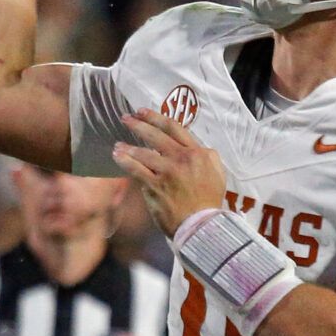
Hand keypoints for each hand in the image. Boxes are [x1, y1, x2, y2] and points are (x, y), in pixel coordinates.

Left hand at [113, 110, 227, 236]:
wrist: (202, 224)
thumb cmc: (210, 201)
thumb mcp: (218, 173)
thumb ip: (208, 157)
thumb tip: (198, 148)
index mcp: (196, 153)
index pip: (174, 128)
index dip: (156, 117)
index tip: (143, 112)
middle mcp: (181, 158)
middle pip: (155, 135)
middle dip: (138, 124)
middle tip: (125, 118)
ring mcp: (166, 171)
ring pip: (143, 152)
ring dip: (128, 146)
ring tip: (118, 145)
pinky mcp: (154, 186)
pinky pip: (136, 169)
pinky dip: (124, 160)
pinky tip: (117, 155)